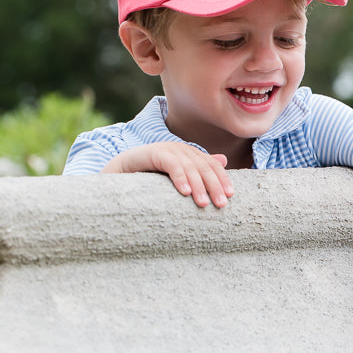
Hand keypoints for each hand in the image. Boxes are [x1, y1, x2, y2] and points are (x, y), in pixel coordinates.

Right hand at [102, 142, 233, 207]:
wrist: (121, 170)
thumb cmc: (151, 177)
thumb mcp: (178, 176)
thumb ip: (198, 169)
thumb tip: (224, 161)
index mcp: (190, 154)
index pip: (211, 165)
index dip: (222, 179)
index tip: (230, 195)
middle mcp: (181, 149)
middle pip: (203, 167)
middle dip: (214, 185)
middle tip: (221, 204)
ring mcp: (168, 149)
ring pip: (190, 167)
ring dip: (198, 186)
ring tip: (203, 203)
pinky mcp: (154, 153)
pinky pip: (171, 165)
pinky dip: (179, 178)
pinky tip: (185, 192)